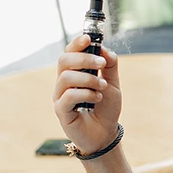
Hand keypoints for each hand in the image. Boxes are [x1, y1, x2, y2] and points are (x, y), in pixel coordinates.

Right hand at [53, 34, 121, 154]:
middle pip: (64, 60)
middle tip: (102, 64)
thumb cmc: (105, 108)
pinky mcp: (61, 111)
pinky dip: (85, 93)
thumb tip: (103, 48)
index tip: (89, 38)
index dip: (76, 43)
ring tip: (102, 87)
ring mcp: (60, 97)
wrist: (106, 133)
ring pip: (66, 77)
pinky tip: (97, 98)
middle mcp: (63, 83)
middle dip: (84, 58)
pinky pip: (68, 96)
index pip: (69, 52)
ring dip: (88, 78)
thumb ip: (110, 65)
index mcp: (74, 73)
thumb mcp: (112, 83)